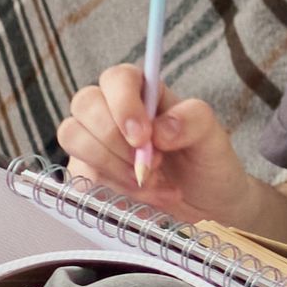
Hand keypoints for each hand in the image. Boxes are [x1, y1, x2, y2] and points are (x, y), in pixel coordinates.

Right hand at [53, 66, 259, 227]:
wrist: (204, 208)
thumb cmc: (206, 165)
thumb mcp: (213, 138)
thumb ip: (193, 120)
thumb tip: (160, 128)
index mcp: (143, 93)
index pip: (116, 78)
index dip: (123, 104)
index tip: (143, 137)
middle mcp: (112, 111)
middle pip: (85, 103)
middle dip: (114, 140)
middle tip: (152, 163)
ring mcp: (95, 141)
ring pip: (73, 135)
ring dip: (110, 164)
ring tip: (148, 181)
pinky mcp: (86, 172)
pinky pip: (77, 172)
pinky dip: (111, 188)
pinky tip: (141, 196)